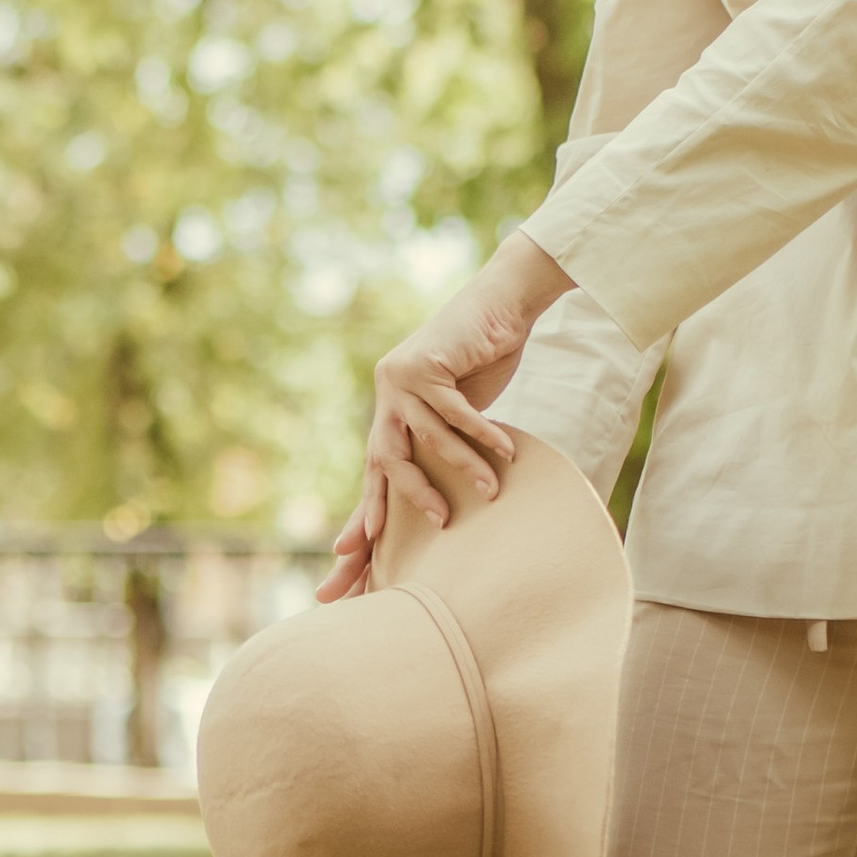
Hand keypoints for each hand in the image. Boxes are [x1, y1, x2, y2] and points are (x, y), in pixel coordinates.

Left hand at [318, 231, 575, 599]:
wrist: (499, 303)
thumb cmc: (483, 357)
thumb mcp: (457, 407)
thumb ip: (440, 438)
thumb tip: (439, 493)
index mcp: (390, 406)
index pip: (375, 466)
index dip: (366, 507)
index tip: (348, 552)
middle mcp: (387, 392)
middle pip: (386, 459)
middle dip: (407, 497)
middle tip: (441, 522)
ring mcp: (402, 377)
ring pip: (429, 438)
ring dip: (463, 467)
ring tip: (491, 491)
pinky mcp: (426, 364)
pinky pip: (456, 412)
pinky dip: (483, 434)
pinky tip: (507, 451)